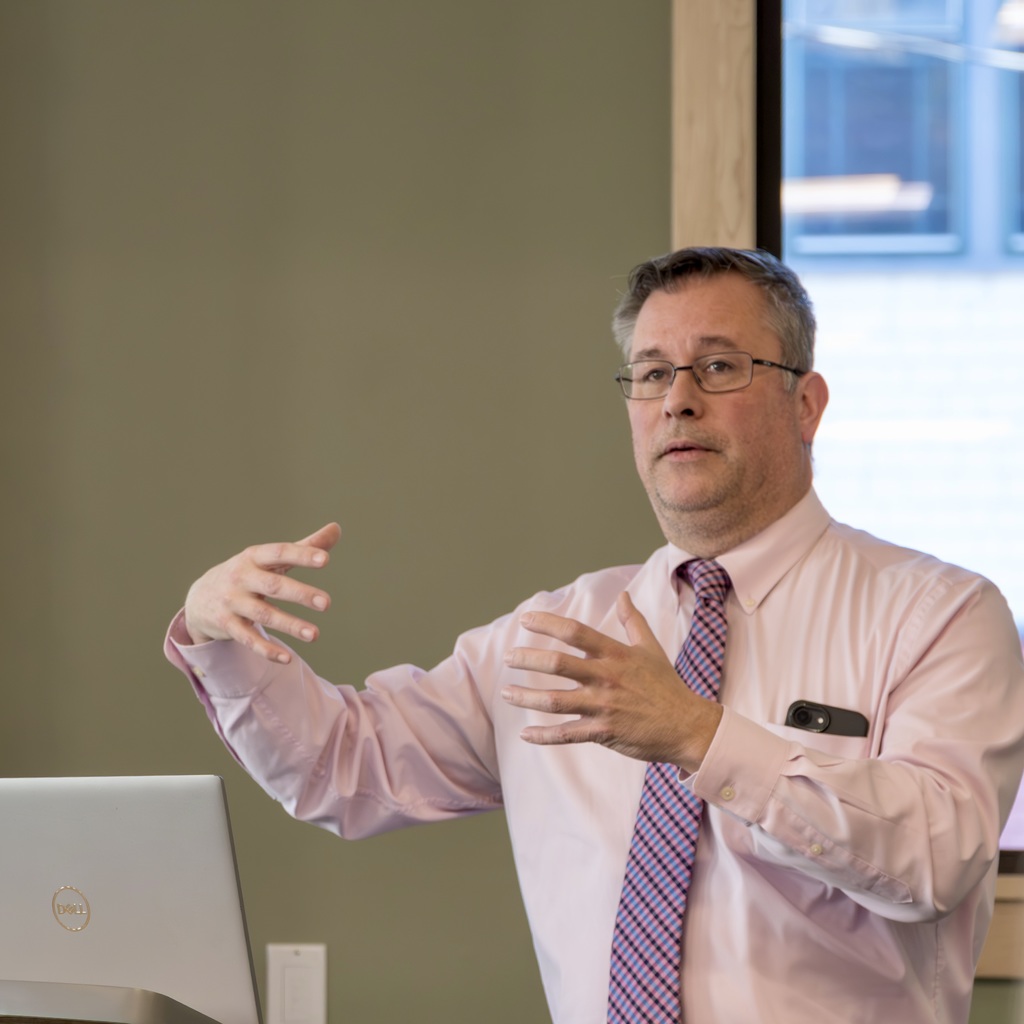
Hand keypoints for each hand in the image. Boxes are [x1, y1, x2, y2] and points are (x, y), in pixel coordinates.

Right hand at [183, 522, 340, 662]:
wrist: (199, 598)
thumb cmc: (247, 574)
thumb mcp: (269, 559)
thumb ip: (303, 547)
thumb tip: (336, 528)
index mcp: (254, 557)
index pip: (279, 553)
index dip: (301, 555)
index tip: (325, 559)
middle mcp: (241, 577)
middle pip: (273, 586)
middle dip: (299, 594)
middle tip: (327, 603)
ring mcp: (232, 602)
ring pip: (263, 615)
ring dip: (290, 625)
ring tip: (315, 634)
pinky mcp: (227, 625)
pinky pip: (248, 639)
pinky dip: (266, 650)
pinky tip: (287, 658)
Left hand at [500, 592, 721, 771]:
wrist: (687, 726)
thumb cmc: (667, 686)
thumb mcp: (651, 649)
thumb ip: (633, 621)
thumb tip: (623, 595)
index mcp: (616, 655)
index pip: (575, 632)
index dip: (547, 623)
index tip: (525, 620)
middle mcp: (606, 678)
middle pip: (558, 664)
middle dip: (527, 659)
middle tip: (508, 657)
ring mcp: (603, 706)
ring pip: (555, 700)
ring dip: (526, 697)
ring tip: (507, 693)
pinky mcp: (603, 732)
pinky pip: (566, 734)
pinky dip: (543, 735)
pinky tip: (526, 734)